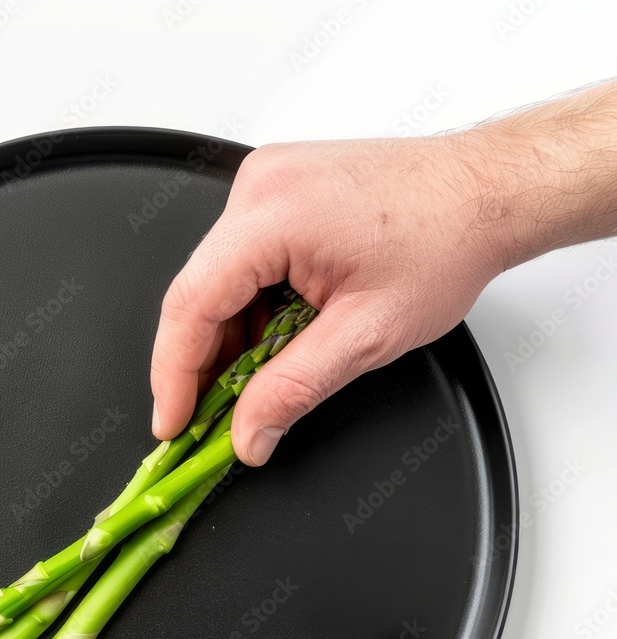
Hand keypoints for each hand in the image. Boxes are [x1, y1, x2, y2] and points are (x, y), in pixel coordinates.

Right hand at [149, 133, 504, 464]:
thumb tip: (248, 433)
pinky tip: (267, 346)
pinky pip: (240, 262)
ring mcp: (265, 186)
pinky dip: (248, 310)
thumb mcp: (365, 335)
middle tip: (208, 419)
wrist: (485, 191)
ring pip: (218, 282)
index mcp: (272, 213)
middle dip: (201, 364)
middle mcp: (258, 188)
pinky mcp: (278, 194)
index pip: (191, 304)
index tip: (171, 421)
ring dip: (228, 340)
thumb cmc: (445, 240)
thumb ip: (294, 390)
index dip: (173, 374)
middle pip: (198, 293)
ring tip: (251, 387)